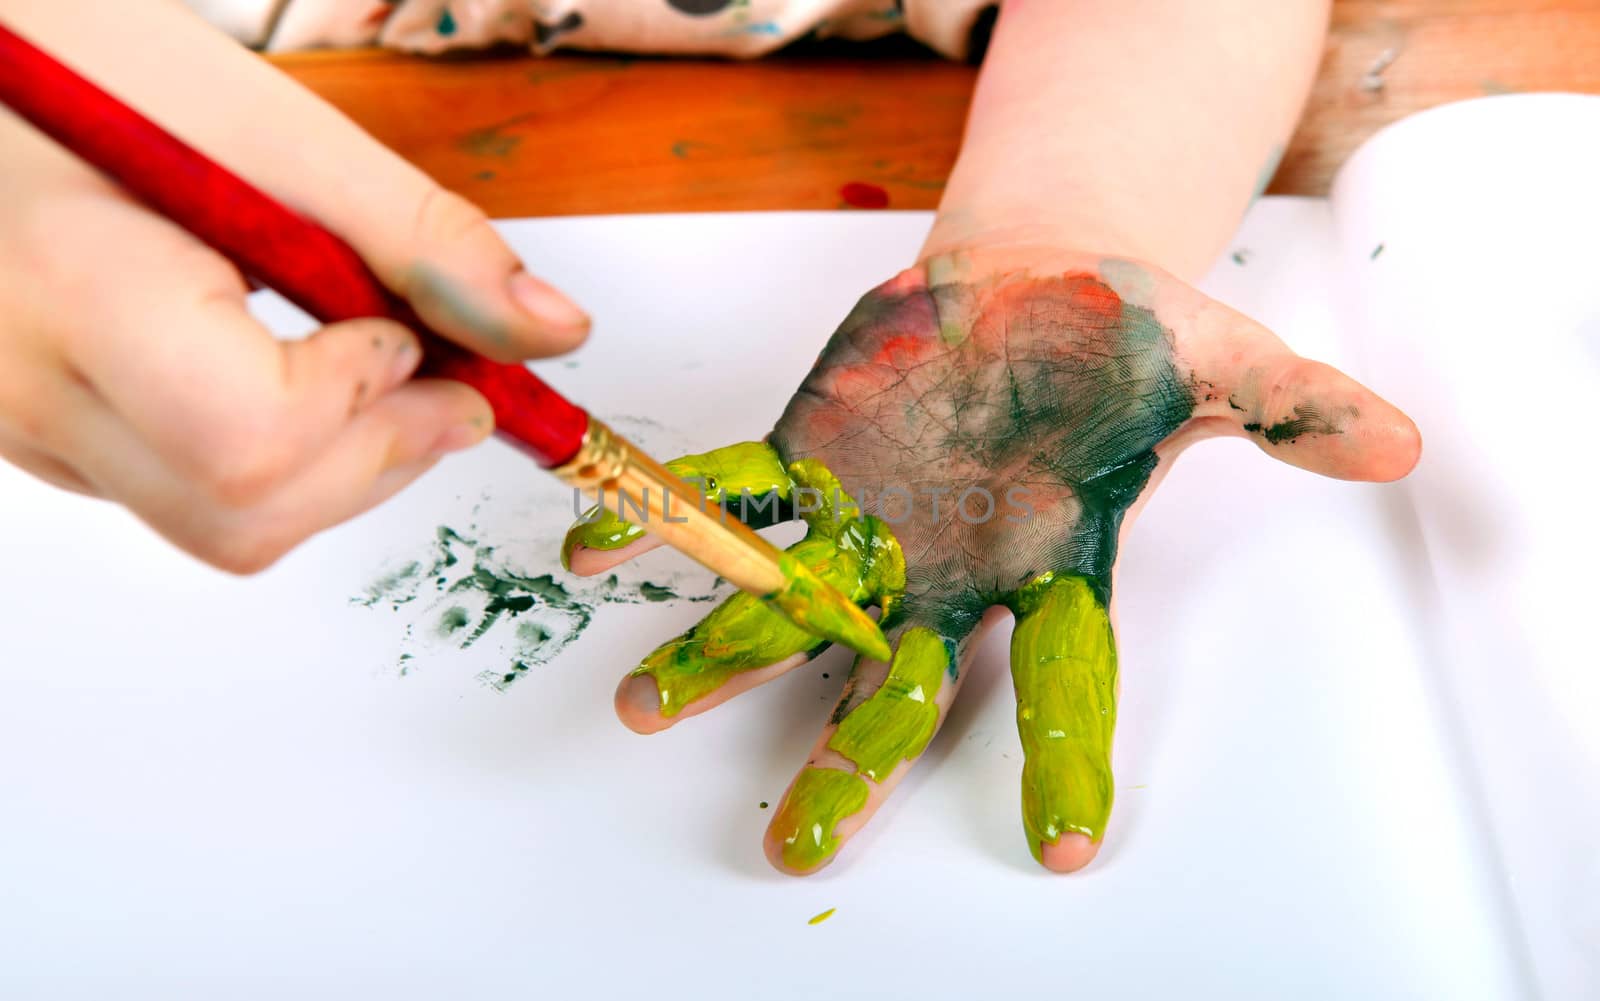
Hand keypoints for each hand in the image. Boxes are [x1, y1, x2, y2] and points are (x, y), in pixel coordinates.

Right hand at [0, 2, 586, 571]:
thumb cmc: (88, 58)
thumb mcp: (273, 127)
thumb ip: (423, 241)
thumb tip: (549, 333)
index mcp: (76, 287)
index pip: (251, 438)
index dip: (363, 401)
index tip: (404, 336)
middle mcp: (29, 386)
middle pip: (246, 513)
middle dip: (380, 456)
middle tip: (444, 379)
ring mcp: (25, 425)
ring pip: (222, 525)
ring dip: (341, 466)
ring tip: (373, 362)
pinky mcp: (44, 434)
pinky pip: (184, 494)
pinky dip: (279, 458)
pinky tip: (297, 371)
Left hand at [563, 245, 1419, 873]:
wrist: (1034, 282)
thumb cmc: (1124, 337)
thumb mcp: (1223, 362)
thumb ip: (1294, 408)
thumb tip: (1394, 446)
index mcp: (1049, 565)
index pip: (1067, 679)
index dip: (1067, 759)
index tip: (1065, 847)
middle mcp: (946, 569)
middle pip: (894, 684)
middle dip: (844, 763)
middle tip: (794, 844)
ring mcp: (868, 520)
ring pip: (787, 602)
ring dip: (716, 653)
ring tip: (643, 705)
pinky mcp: (808, 457)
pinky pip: (727, 495)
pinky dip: (663, 518)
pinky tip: (593, 553)